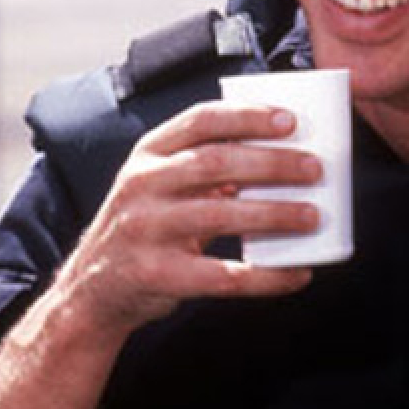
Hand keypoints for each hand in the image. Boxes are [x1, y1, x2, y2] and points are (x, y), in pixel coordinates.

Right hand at [54, 101, 320, 337]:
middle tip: (315, 169)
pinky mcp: (156, 275)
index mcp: (148, 154)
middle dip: (272, 163)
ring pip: (220, 215)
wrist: (92, 291)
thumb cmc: (145, 228)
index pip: (201, 120)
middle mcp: (142, 185)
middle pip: (216, 162)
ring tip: (312, 216)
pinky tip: (296, 273)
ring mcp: (145, 230)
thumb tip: (282, 159)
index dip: (248, 117)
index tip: (290, 121)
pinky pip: (222, 276)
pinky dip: (266, 276)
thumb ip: (205, 168)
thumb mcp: (160, 185)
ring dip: (275, 214)